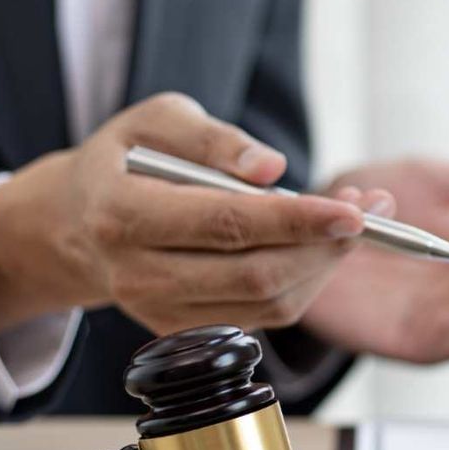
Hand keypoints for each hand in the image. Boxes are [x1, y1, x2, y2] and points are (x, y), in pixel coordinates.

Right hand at [0, 93, 382, 333]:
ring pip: (267, 302)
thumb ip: (212, 138)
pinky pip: (262, 315)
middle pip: (254, 273)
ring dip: (324, 265)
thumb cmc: (122, 160)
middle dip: (325, 245)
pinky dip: (304, 281)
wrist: (75, 224)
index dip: (296, 219)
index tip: (352, 207)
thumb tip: (273, 169)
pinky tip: (320, 245)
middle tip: (373, 208)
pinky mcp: (182, 330)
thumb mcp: (155, 119)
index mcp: (121, 215)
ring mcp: (158, 311)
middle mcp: (137, 274)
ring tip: (357, 219)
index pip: (225, 225)